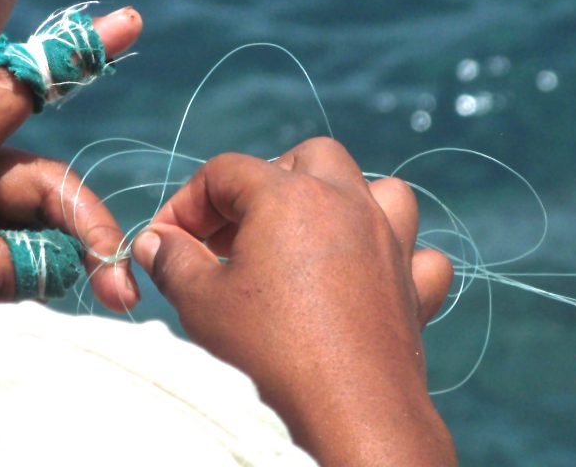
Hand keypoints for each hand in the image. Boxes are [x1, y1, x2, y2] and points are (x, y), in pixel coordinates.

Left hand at [0, 7, 142, 311]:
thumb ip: (0, 270)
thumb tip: (62, 267)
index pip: (19, 90)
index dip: (74, 57)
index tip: (131, 22)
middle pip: (44, 182)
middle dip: (85, 227)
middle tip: (118, 285)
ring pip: (36, 223)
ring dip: (65, 262)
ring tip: (89, 303)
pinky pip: (16, 251)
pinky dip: (36, 276)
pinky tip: (46, 303)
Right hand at [132, 137, 456, 465]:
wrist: (347, 416)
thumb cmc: (268, 354)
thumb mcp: (200, 302)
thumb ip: (173, 260)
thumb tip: (156, 242)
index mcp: (288, 196)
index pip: (225, 172)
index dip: (188, 202)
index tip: (170, 241)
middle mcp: (346, 203)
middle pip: (305, 159)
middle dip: (265, 184)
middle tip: (233, 234)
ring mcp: (389, 242)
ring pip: (378, 188)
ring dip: (343, 202)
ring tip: (309, 237)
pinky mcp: (413, 286)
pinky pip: (418, 252)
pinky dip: (396, 256)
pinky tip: (369, 277)